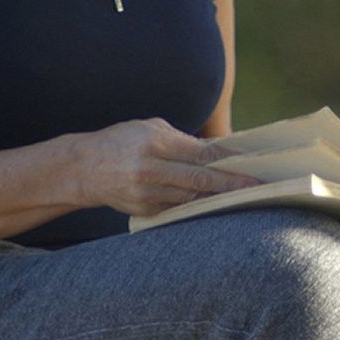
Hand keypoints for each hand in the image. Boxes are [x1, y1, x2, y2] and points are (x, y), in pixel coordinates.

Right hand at [71, 118, 259, 217]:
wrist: (83, 170)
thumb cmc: (120, 142)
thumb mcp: (150, 128)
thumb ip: (183, 140)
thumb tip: (216, 151)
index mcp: (152, 144)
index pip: (198, 154)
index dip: (225, 161)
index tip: (248, 164)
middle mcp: (149, 171)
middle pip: (199, 181)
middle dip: (230, 185)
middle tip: (256, 187)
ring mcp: (146, 195)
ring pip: (192, 198)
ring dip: (218, 197)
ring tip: (242, 194)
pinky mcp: (145, 211)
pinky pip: (179, 207)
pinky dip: (198, 203)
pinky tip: (215, 201)